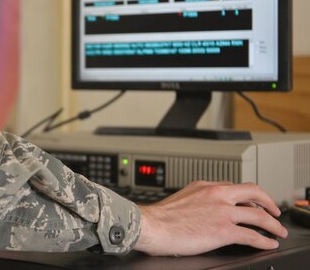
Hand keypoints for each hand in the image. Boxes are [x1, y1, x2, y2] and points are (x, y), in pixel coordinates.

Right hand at [134, 181, 287, 255]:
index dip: (246, 196)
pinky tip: (269, 244)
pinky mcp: (224, 230)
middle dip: (268, 202)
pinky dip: (265, 240)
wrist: (151, 226)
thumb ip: (196, 200)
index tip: (251, 201)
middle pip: (253, 192)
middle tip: (274, 210)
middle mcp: (216, 195)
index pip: (233, 187)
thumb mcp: (180, 199)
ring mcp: (222, 212)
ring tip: (279, 230)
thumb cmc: (159, 217)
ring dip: (273, 224)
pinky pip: (253, 235)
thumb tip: (200, 210)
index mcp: (204, 186)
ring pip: (258, 215)